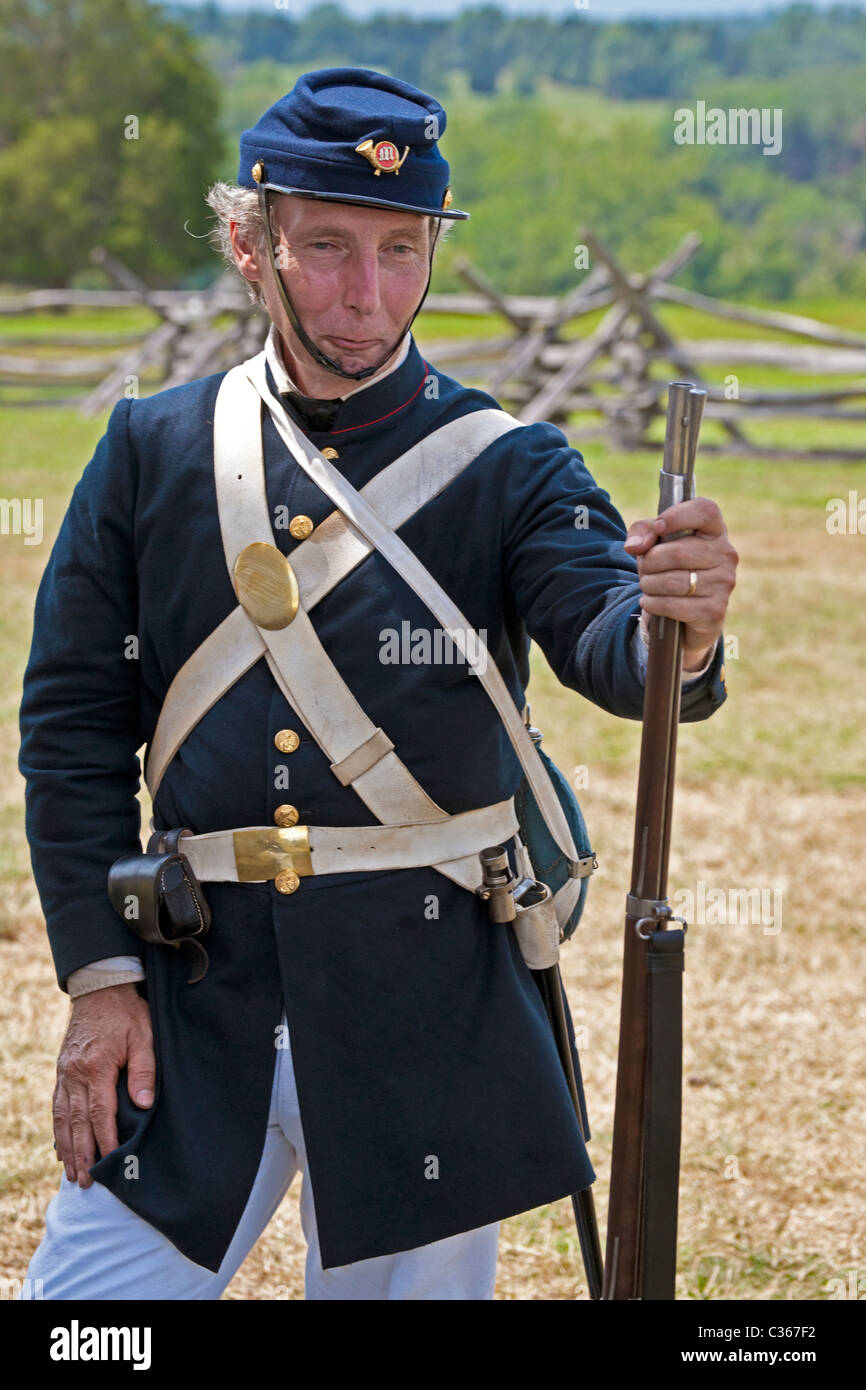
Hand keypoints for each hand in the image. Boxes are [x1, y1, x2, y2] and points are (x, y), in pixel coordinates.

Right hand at [53, 982, 154, 1187]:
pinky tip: (61, 1145)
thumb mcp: (144, 1036)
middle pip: (76, 1122)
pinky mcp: (62, 1070)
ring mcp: (65, 1072)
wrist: (100, 988)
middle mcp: (75, 1073)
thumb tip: (143, 1105)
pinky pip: (58, 1105)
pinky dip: (59, 1128)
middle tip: (85, 1181)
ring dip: (67, 1147)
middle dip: (81, 1154)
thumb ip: (144, 1071)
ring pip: (63, 1117)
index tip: (109, 1163)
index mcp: (96, 1067)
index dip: (104, 1140)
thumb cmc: (127, 1013)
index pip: (99, 1113)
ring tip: (71, 1173)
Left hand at [623, 497, 737, 668]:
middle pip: (679, 552)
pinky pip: (673, 605)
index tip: (658, 526)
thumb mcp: (653, 542)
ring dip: (649, 584)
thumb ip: (642, 532)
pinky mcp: (714, 610)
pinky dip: (652, 603)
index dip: (677, 516)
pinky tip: (650, 601)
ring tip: (647, 584)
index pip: (705, 511)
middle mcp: (725, 554)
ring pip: (674, 581)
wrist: (684, 611)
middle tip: (643, 567)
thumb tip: (634, 546)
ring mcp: (723, 583)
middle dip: (650, 561)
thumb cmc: (669, 566)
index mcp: (714, 530)